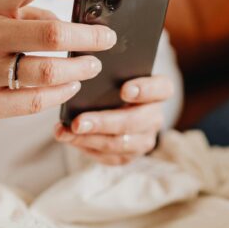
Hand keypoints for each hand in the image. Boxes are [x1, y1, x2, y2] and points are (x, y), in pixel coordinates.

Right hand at [0, 0, 116, 120]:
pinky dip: (61, 92)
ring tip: (92, 64)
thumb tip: (74, 21)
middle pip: (49, 34)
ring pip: (47, 72)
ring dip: (79, 69)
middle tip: (107, 38)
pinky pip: (34, 101)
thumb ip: (28, 11)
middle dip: (88, 37)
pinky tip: (72, 85)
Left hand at [53, 73, 174, 164]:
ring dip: (91, 139)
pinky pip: (110, 157)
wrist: (116, 106)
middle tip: (78, 122)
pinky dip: (87, 148)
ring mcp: (144, 138)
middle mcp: (155, 116)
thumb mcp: (116, 73)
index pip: (162, 88)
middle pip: (135, 121)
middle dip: (104, 122)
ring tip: (66, 133)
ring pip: (121, 143)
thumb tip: (85, 71)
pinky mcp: (130, 155)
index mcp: (159, 90)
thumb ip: (110, 72)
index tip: (124, 90)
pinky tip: (69, 139)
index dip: (145, 89)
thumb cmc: (114, 83)